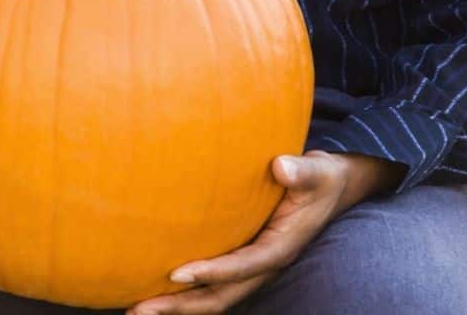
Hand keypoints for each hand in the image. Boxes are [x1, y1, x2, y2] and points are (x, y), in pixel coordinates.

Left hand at [127, 151, 404, 314]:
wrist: (331, 190)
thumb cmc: (321, 178)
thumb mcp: (318, 172)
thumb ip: (302, 172)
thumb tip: (281, 166)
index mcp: (281, 249)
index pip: (243, 266)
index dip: (212, 272)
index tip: (177, 274)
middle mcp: (264, 266)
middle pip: (220, 295)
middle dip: (181, 305)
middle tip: (139, 310)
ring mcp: (252, 268)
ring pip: (212, 297)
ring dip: (176, 306)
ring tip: (134, 310)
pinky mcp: (242, 261)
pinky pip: (211, 285)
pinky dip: (184, 294)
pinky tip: (152, 290)